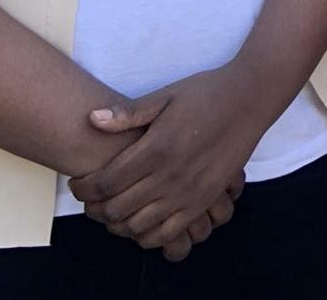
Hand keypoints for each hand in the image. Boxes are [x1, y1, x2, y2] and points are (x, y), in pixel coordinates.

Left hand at [68, 66, 271, 258]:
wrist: (250, 99)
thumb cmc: (206, 93)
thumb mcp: (165, 96)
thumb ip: (128, 112)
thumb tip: (92, 119)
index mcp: (155, 148)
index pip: (105, 183)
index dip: (83, 189)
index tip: (77, 184)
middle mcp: (170, 175)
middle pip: (117, 208)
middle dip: (95, 208)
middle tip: (90, 199)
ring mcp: (189, 192)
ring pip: (139, 225)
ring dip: (119, 223)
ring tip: (113, 209)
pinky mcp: (204, 201)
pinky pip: (169, 232)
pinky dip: (148, 234)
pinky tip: (142, 221)